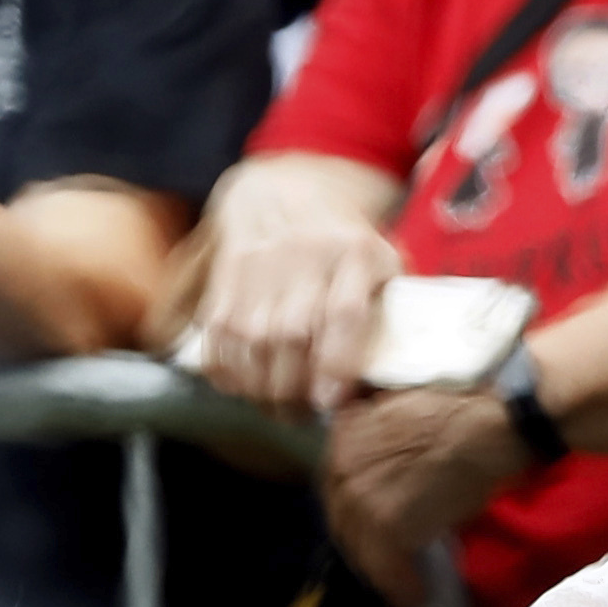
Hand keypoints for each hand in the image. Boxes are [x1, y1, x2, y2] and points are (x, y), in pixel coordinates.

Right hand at [180, 156, 399, 416]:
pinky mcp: (227, 274)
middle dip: (294, 388)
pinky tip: (243, 386)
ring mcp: (260, 264)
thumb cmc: (344, 244)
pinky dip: (227, 370)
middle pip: (291, 334)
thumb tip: (383, 380)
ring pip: (251, 339)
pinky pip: (218, 332)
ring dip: (261, 387)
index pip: (343, 312)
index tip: (330, 401)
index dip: (336, 362)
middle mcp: (304, 255)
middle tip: (303, 414)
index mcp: (354, 252)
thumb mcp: (381, 261)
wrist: (283, 192)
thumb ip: (388, 312)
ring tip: (276, 408)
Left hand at [319, 381, 526, 606]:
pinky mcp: (386, 525)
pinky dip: (402, 589)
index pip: (337, 490)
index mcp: (345, 434)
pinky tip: (417, 599)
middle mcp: (343, 464)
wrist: (487, 429)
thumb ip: (379, 446)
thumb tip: (386, 482)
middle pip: (344, 523)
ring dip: (382, 574)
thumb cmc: (462, 422)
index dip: (355, 519)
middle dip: (364, 549)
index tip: (371, 537)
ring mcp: (361, 497)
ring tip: (404, 590)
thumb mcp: (402, 416)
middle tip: (387, 568)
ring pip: (362, 550)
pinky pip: (387, 569)